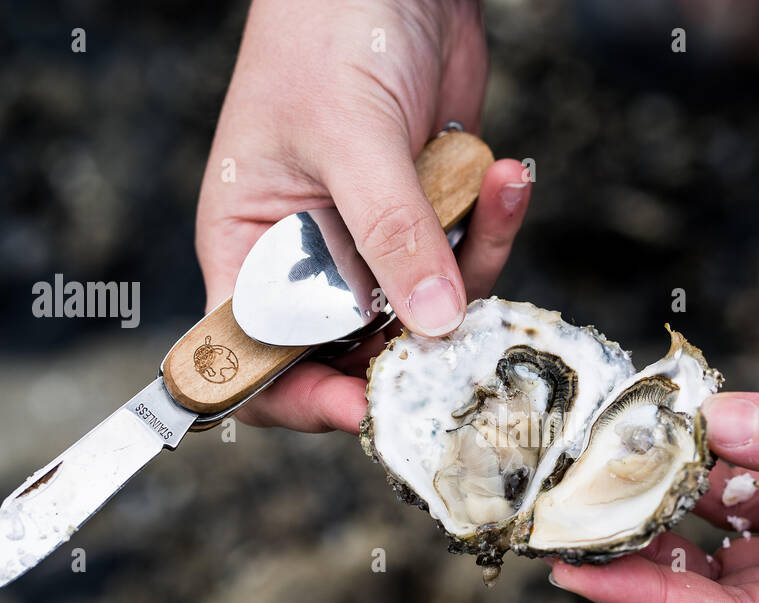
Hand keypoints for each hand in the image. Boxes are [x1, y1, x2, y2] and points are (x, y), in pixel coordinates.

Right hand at [196, 0, 528, 433]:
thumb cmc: (327, 31)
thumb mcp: (353, 137)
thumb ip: (394, 233)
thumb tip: (435, 324)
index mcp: (248, 247)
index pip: (257, 358)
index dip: (303, 398)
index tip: (368, 408)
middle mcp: (307, 259)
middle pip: (354, 351)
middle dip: (415, 343)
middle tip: (467, 323)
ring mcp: (372, 243)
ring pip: (426, 312)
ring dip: (472, 266)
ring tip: (494, 188)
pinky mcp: (427, 221)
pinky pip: (466, 259)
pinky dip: (494, 225)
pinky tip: (510, 175)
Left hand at [548, 284, 758, 602]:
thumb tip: (714, 426)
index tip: (585, 577)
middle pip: (717, 597)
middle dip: (644, 565)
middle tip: (571, 527)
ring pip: (723, 537)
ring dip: (667, 507)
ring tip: (603, 476)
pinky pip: (747, 478)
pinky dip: (708, 458)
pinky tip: (669, 432)